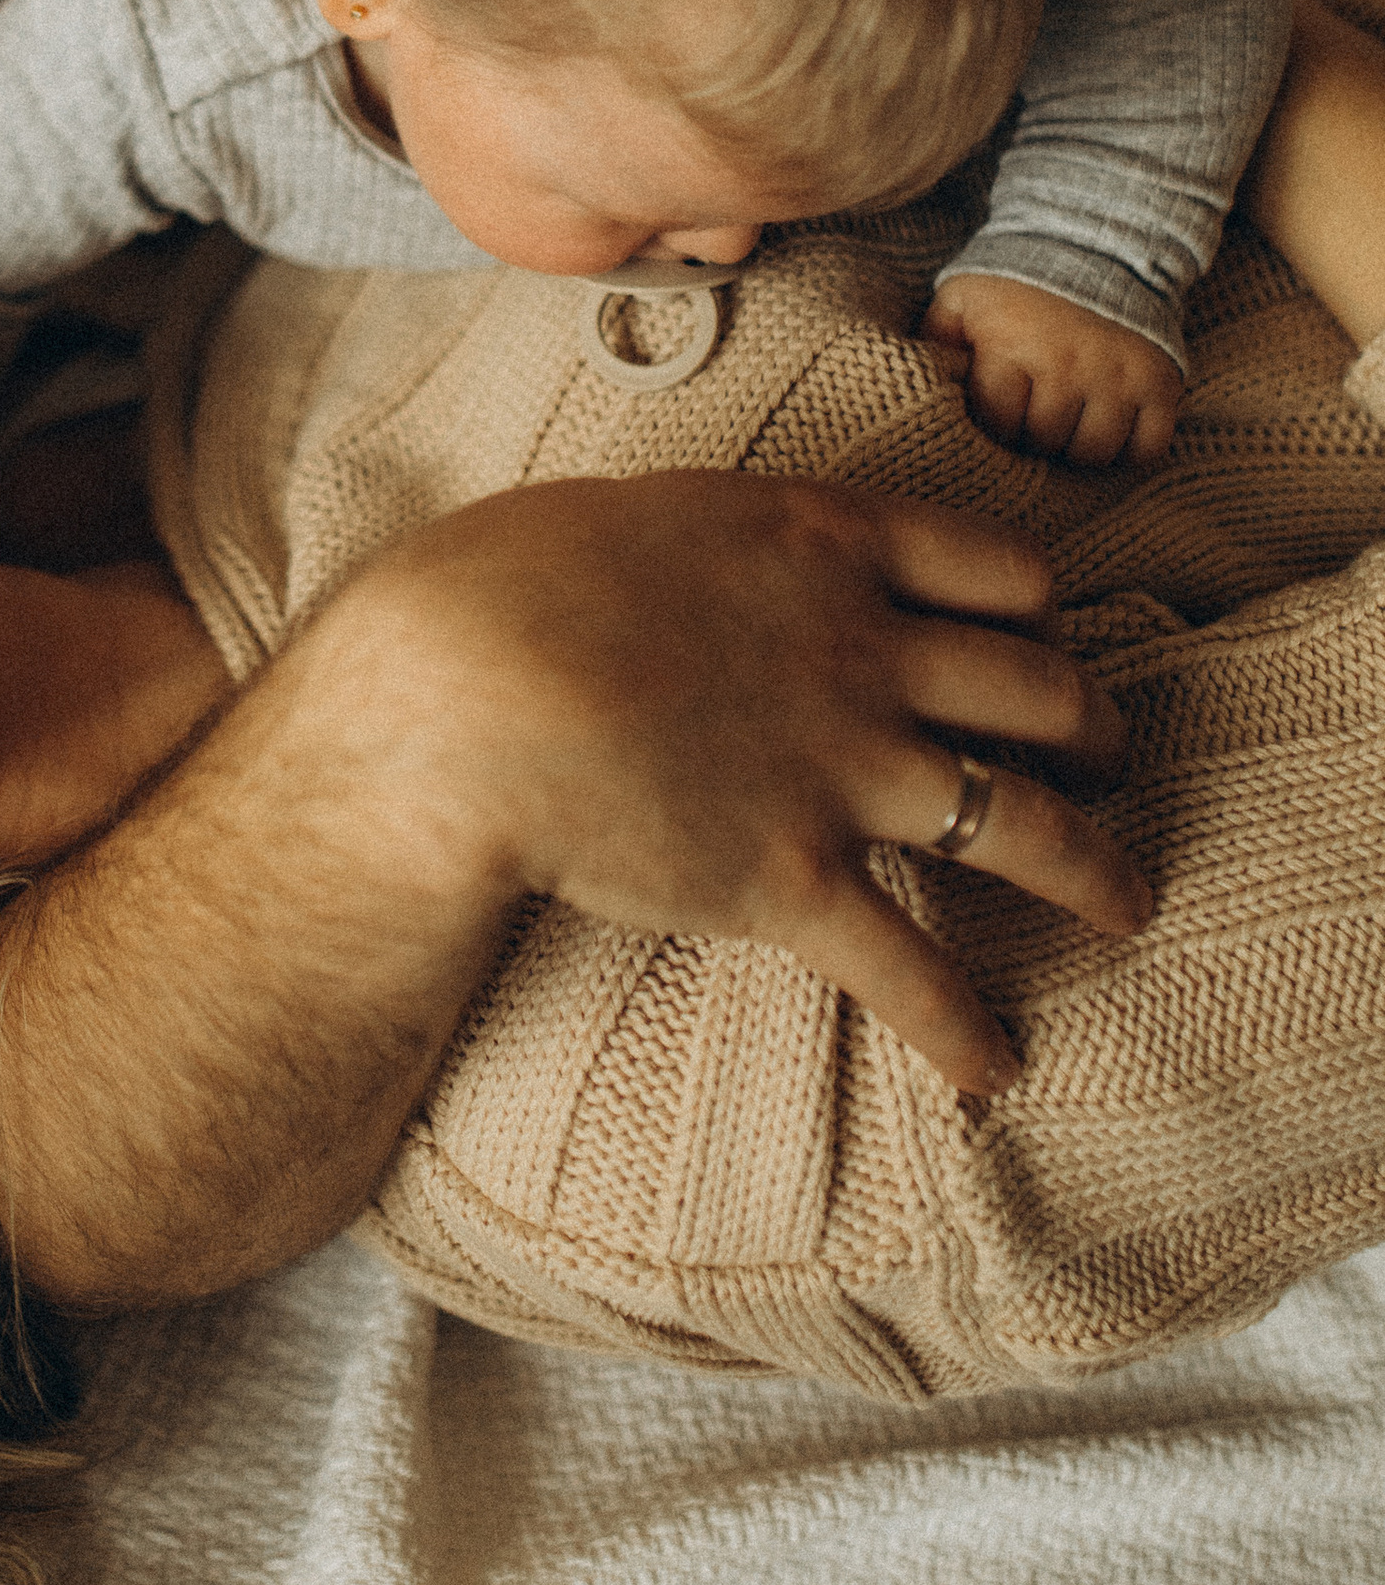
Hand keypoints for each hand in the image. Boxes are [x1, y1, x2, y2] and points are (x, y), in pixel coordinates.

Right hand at [341, 472, 1149, 1097]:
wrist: (454, 695)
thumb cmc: (501, 585)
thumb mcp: (633, 516)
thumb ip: (710, 544)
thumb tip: (699, 563)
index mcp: (824, 541)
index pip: (1002, 565)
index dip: (1037, 607)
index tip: (1042, 630)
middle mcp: (864, 650)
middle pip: (1045, 687)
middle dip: (1095, 729)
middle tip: (1107, 758)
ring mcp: (840, 769)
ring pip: (1027, 820)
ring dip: (1097, 869)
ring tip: (1130, 903)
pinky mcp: (792, 882)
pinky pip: (915, 970)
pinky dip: (966, 1028)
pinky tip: (998, 1068)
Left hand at [923, 274, 1183, 471]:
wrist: (1099, 240)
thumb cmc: (1018, 278)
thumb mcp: (963, 298)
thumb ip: (937, 341)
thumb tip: (917, 385)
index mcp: (1011, 344)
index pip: (998, 423)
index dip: (996, 426)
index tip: (1001, 412)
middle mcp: (1066, 364)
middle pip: (1045, 442)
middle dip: (1034, 438)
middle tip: (1034, 421)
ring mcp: (1117, 376)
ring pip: (1093, 453)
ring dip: (1076, 448)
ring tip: (1068, 426)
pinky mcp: (1160, 382)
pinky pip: (1147, 448)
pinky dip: (1128, 452)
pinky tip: (1109, 429)